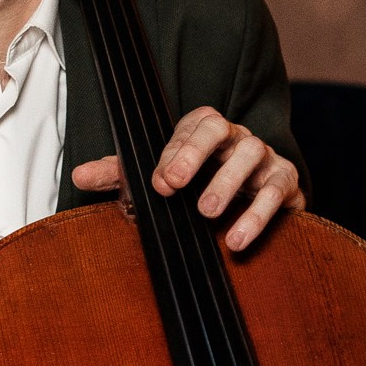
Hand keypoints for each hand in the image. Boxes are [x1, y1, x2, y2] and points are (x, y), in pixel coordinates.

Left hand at [70, 105, 303, 250]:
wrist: (246, 208)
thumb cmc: (195, 186)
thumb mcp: (155, 180)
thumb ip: (120, 175)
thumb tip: (78, 175)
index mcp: (205, 130)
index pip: (192, 126)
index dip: (177, 150)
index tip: (160, 181)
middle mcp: (237, 138)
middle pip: (222, 130)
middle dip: (197, 155)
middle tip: (176, 186)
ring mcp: (264, 159)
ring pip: (253, 157)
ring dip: (229, 186)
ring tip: (206, 214)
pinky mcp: (286, 185)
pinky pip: (278, 192)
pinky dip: (258, 215)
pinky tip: (235, 240)